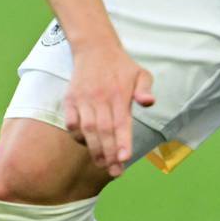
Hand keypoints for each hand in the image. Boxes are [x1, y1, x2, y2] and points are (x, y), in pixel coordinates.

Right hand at [64, 42, 154, 177]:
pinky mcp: (70, 100)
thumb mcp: (141, 73)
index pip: (121, 123)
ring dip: (94, 149)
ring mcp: (83, 99)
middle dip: (109, 154)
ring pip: (87, 129)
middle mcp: (100, 98)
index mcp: (119, 94)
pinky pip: (71, 123)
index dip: (122, 142)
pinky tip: (86, 145)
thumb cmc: (122, 66)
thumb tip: (149, 102)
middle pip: (104, 131)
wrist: (95, 48)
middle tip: (116, 171)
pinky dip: (77, 136)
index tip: (124, 159)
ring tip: (103, 165)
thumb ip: (146, 88)